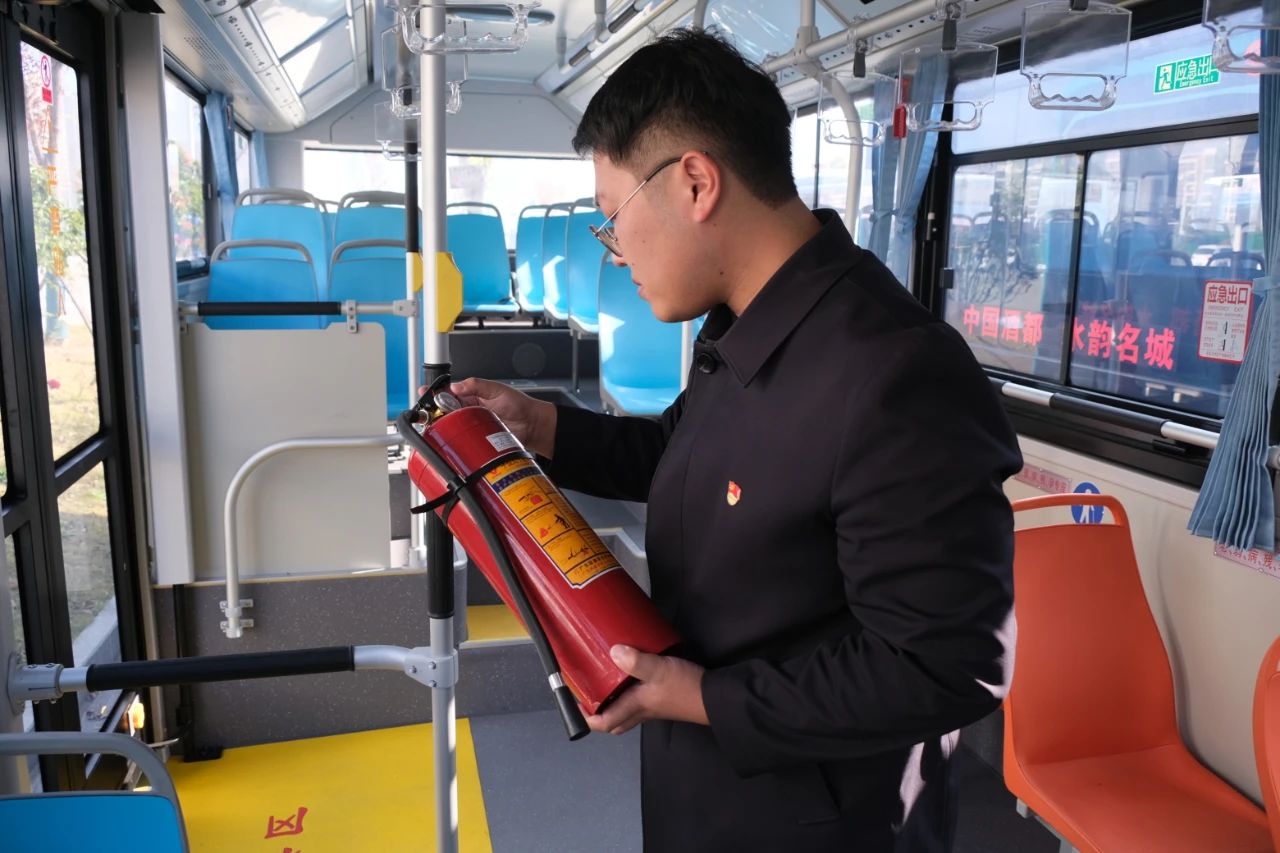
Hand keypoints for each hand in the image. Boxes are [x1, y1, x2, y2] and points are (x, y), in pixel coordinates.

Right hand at [420, 377, 557, 457]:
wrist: (533, 425)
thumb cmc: (519, 405)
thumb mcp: (497, 389)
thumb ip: (477, 385)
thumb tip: (457, 385)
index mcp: (472, 395)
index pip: (449, 393)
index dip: (435, 394)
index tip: (425, 394)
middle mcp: (469, 410)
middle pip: (445, 410)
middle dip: (432, 410)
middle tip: (426, 411)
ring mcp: (472, 425)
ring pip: (450, 424)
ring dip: (440, 424)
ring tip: (433, 423)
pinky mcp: (476, 439)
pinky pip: (461, 439)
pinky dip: (452, 438)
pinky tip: (446, 437)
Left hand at [587, 645, 708, 735]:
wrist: (715, 697)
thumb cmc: (686, 688)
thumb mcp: (660, 670)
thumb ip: (637, 662)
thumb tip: (613, 652)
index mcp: (635, 707)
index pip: (604, 722)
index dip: (586, 717)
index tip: (574, 701)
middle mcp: (641, 710)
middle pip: (613, 720)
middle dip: (598, 711)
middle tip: (588, 691)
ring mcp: (653, 706)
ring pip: (626, 710)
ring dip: (613, 700)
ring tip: (605, 680)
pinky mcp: (663, 697)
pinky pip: (639, 699)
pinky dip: (630, 690)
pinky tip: (632, 671)